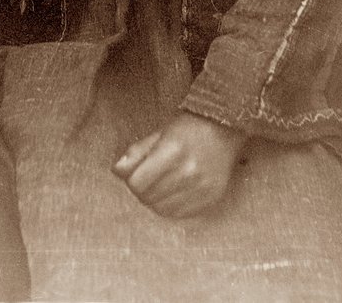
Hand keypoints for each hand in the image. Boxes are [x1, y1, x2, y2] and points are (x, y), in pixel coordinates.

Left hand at [112, 112, 246, 218]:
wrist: (225, 129)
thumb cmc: (188, 128)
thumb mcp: (159, 133)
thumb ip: (137, 152)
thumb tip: (117, 171)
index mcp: (172, 151)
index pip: (137, 182)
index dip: (130, 180)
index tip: (133, 173)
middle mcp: (188, 172)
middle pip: (148, 198)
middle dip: (141, 190)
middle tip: (146, 178)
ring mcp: (201, 188)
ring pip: (162, 210)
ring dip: (155, 200)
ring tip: (160, 185)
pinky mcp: (211, 199)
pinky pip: (180, 215)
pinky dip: (171, 207)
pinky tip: (173, 192)